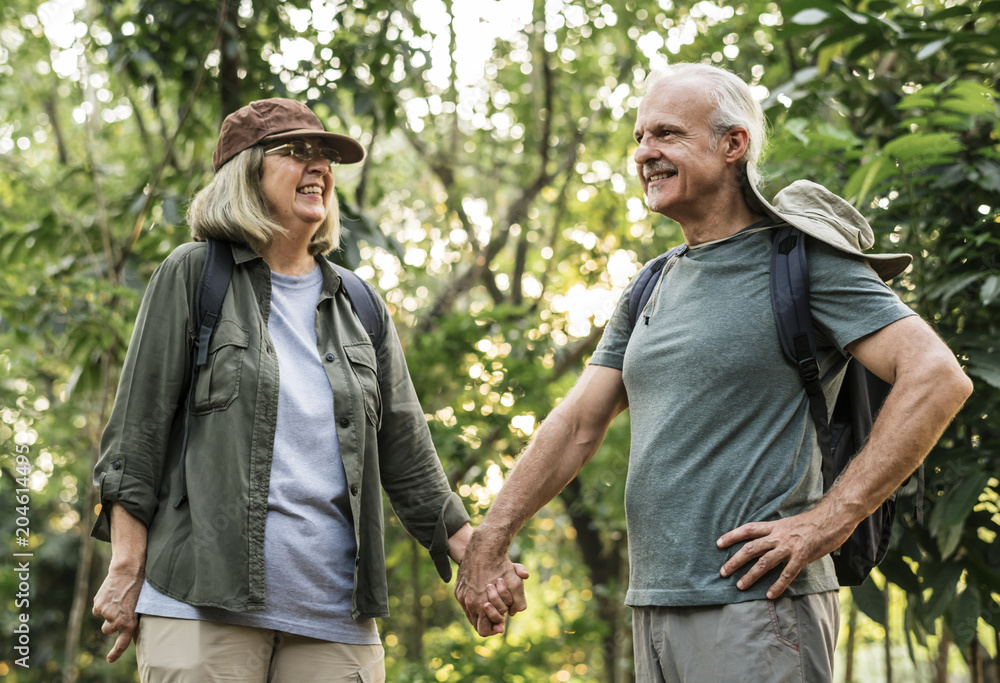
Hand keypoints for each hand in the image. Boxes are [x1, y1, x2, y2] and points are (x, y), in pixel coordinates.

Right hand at [92, 562, 144, 662]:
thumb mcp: (139, 606)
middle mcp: (117, 621)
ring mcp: (106, 614)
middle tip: (118, 610)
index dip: (115, 653)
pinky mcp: (98, 605)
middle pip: (108, 631)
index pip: (122, 643)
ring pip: (102, 619)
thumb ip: (131, 619)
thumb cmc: (137, 587)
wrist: (128, 571)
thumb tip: (126, 630)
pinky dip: (101, 604)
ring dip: (106, 613)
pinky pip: (97, 610)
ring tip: (116, 599)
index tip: (110, 659)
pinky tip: (110, 594)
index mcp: (130, 622)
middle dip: (110, 623)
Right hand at [455, 547, 528, 636]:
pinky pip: (466, 604)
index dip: (494, 628)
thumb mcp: (515, 582)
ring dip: (481, 612)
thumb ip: (519, 602)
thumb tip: (514, 614)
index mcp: (480, 605)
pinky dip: (474, 603)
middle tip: (498, 615)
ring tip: (492, 604)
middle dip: (488, 621)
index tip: (501, 624)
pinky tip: (484, 595)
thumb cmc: (500, 565)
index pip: (483, 630)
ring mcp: (462, 596)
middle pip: (477, 625)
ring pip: (471, 614)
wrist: (483, 548)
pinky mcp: (458, 590)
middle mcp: (468, 603)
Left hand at [716, 506, 851, 598]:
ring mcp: (789, 547)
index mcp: (774, 526)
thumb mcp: (789, 522)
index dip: (732, 536)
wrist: (832, 518)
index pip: (748, 530)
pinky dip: (778, 585)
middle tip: (723, 572)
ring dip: (750, 575)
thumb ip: (777, 531)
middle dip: (735, 560)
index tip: (719, 543)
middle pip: (751, 548)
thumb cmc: (813, 521)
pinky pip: (787, 574)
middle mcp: (778, 536)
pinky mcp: (802, 557)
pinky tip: (770, 595)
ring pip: (764, 563)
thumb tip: (767, 539)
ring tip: (739, 586)